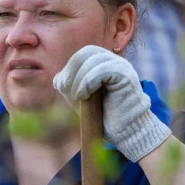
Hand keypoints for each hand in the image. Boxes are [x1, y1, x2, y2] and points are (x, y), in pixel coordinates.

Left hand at [53, 45, 170, 162]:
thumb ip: (71, 87)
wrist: (125, 133)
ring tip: (77, 96)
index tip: (62, 86)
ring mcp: (122, 67)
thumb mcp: (82, 99)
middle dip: (72, 69)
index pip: (83, 55)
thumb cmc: (105, 118)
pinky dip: (88, 81)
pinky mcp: (126, 75)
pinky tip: (85, 95)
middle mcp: (115, 61)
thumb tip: (58, 78)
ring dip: (79, 78)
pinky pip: (103, 69)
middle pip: (87, 52)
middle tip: (65, 89)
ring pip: (94, 59)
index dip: (69, 67)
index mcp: (105, 64)